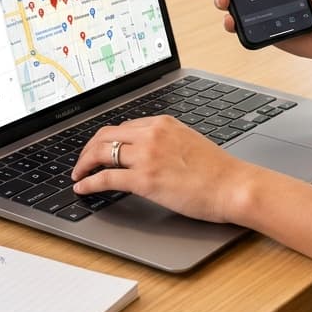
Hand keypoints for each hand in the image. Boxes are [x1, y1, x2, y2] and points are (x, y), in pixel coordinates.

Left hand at [71, 116, 254, 223]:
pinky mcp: (145, 179)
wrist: (233, 185)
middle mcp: (152, 134)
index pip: (124, 126)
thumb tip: (150, 153)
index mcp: (163, 123)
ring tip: (78, 175)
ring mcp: (147, 156)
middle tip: (82, 163)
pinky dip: (89, 182)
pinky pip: (106, 178)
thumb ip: (167, 141)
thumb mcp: (189, 142)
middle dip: (88, 149)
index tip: (99, 150)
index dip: (106, 140)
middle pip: (106, 135)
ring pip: (101, 152)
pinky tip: (83, 188)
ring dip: (84, 164)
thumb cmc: (218, 170)